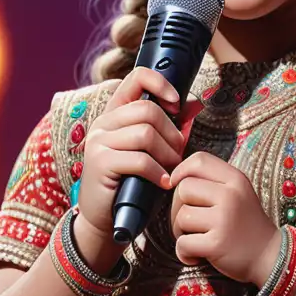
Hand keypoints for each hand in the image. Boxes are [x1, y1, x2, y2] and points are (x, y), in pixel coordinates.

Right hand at [77, 67, 201, 241]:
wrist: (106, 218)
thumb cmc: (133, 181)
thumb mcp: (153, 150)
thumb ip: (172, 126)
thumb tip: (196, 104)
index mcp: (115, 112)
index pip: (136, 77)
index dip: (160, 83)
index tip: (176, 104)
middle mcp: (103, 123)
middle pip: (147, 110)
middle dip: (171, 133)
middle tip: (179, 153)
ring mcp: (99, 142)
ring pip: (144, 134)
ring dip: (167, 154)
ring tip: (172, 169)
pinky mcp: (100, 164)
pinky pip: (139, 160)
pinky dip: (158, 172)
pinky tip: (164, 183)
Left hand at [168, 151, 281, 284]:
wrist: (269, 256)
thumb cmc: (245, 224)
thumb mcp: (237, 193)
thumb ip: (212, 181)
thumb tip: (172, 178)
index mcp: (236, 179)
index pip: (199, 160)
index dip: (180, 171)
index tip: (176, 185)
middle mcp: (231, 195)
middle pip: (183, 188)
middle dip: (178, 207)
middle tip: (190, 223)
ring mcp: (224, 219)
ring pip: (181, 216)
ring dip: (181, 232)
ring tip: (198, 238)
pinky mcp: (217, 244)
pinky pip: (183, 243)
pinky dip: (184, 253)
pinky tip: (197, 255)